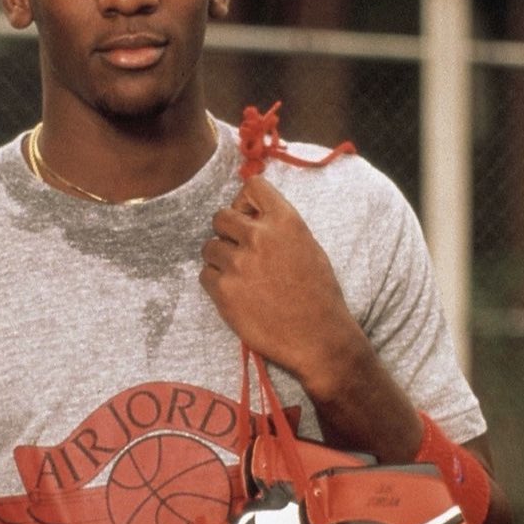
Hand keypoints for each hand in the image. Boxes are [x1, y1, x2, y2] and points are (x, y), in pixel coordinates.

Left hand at [199, 176, 361, 395]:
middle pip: (220, 217)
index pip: (252, 186)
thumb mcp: (308, 247)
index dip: (245, 202)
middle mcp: (259, 237)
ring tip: (242, 278)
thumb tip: (250, 216)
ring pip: (209, 248)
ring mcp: (238, 264)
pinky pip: (205, 275)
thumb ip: (278, 227)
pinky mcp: (224, 291)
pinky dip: (216, 284)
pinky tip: (238, 295)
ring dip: (220, 260)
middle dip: (227, 233)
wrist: (318, 338)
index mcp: (285, 221)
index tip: (248, 218)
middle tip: (241, 252)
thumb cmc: (318, 294)